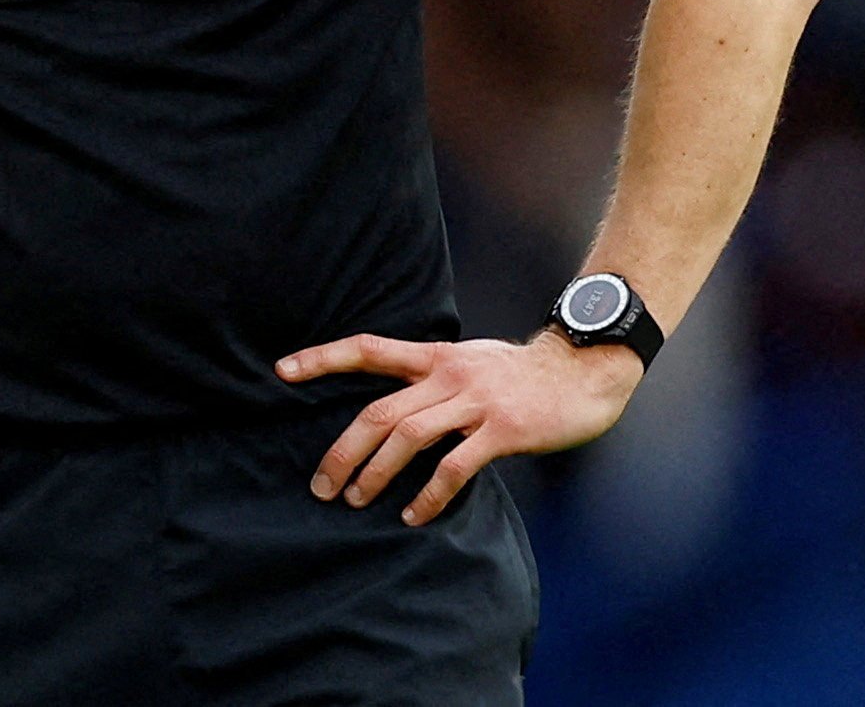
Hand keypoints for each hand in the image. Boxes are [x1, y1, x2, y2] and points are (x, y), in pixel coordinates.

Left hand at [277, 331, 643, 524]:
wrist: (582, 370)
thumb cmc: (521, 373)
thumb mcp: (469, 359)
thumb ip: (432, 376)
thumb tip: (394, 401)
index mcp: (435, 356)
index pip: (367, 349)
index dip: (323, 359)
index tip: (282, 371)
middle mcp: (448, 375)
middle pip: (379, 411)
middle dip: (343, 451)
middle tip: (321, 485)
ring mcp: (475, 402)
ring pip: (408, 437)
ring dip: (376, 474)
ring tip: (357, 500)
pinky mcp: (501, 430)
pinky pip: (454, 467)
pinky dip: (429, 495)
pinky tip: (414, 516)